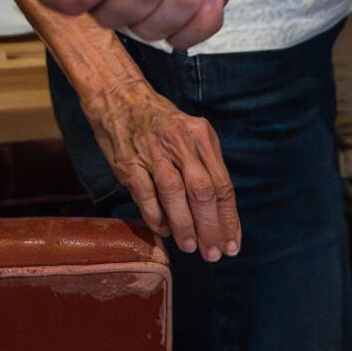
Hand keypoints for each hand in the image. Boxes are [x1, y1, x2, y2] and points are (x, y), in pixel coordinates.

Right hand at [78, 78, 240, 261]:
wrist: (119, 96)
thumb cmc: (160, 122)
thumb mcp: (191, 134)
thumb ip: (204, 167)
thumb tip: (216, 213)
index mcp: (202, 136)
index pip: (222, 185)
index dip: (229, 219)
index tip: (232, 244)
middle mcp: (181, 143)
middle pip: (203, 192)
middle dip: (210, 228)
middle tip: (212, 254)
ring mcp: (154, 152)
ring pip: (176, 195)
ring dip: (185, 226)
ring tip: (190, 247)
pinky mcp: (129, 162)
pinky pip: (147, 196)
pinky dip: (157, 218)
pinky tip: (164, 231)